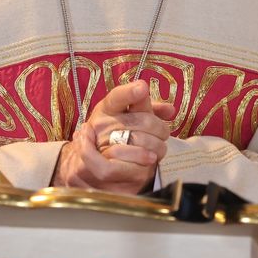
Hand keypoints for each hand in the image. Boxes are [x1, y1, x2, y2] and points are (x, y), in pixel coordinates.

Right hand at [52, 80, 175, 194]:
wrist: (87, 165)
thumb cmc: (114, 137)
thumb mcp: (127, 118)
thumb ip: (147, 111)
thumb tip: (170, 110)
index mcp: (106, 109)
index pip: (117, 97)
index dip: (129, 92)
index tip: (142, 88)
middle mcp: (100, 125)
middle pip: (139, 122)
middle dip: (159, 128)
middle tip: (163, 134)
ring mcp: (101, 147)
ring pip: (138, 143)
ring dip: (156, 147)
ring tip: (158, 149)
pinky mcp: (104, 170)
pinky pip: (130, 166)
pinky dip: (143, 162)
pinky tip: (150, 160)